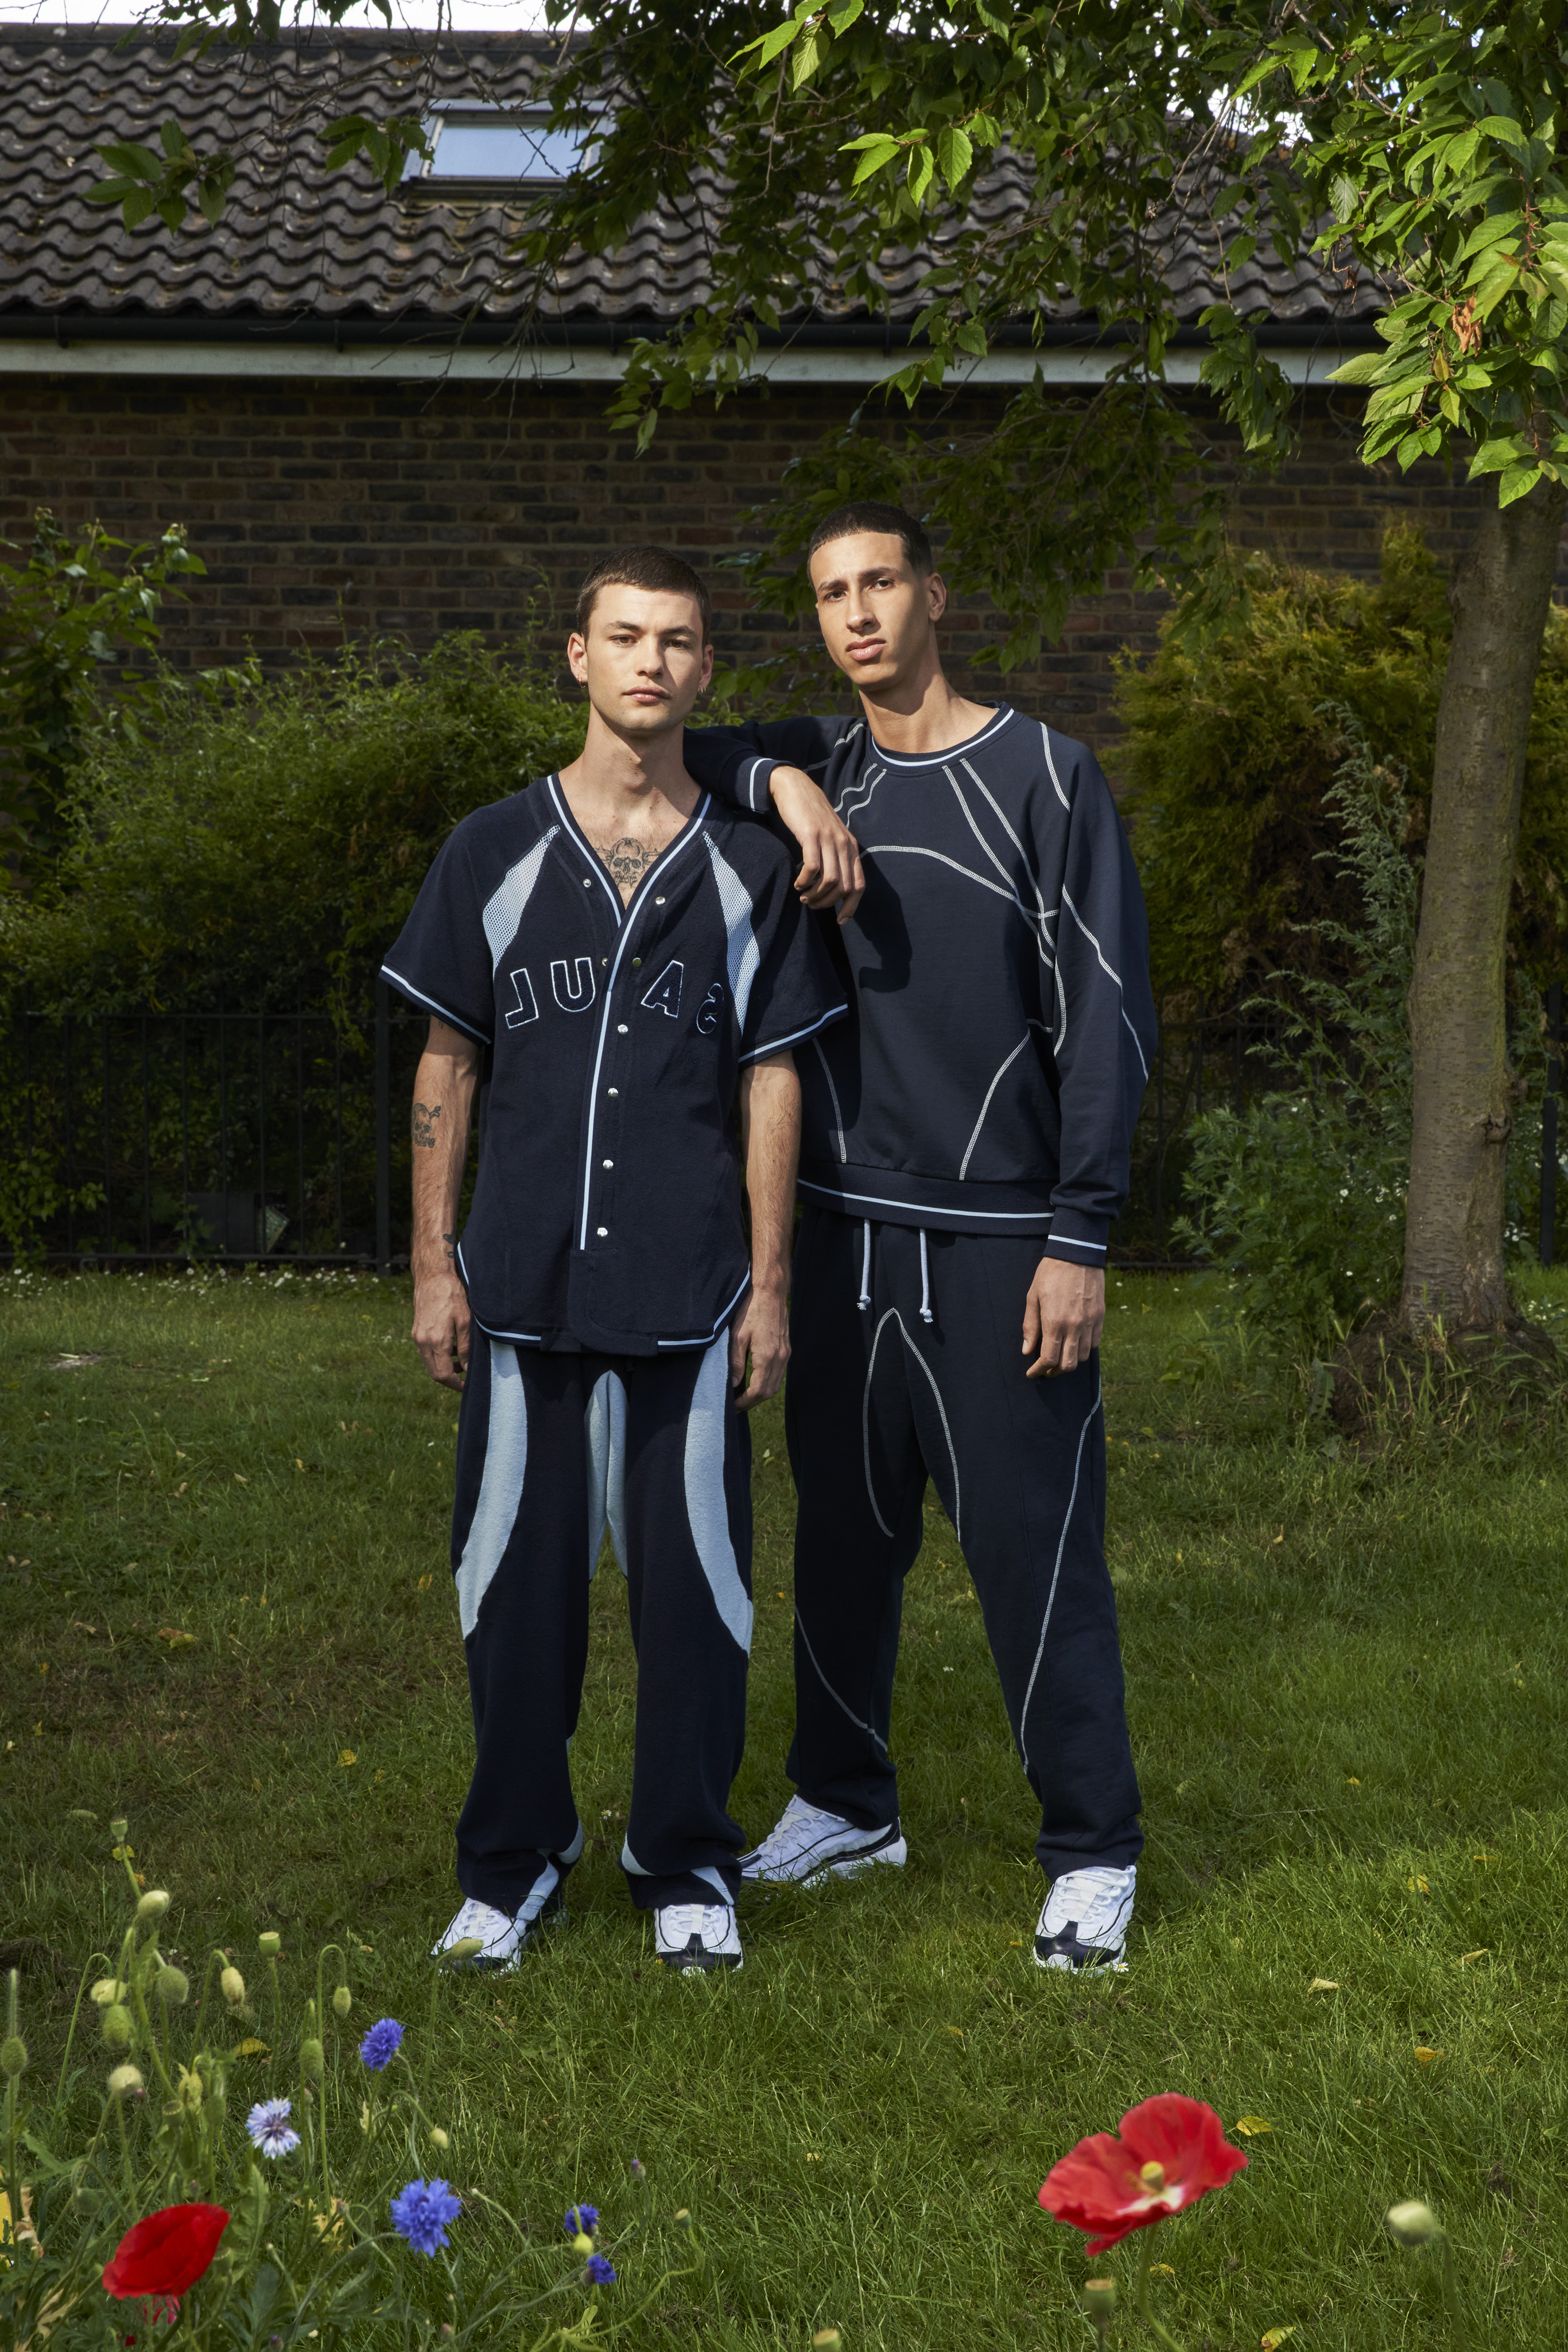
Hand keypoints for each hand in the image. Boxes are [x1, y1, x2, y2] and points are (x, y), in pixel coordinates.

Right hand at [412, 1270, 469, 1390]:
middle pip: (434, 1372)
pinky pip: (426, 1352)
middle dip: (450, 1378)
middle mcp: (422, 1342)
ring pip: (430, 1363)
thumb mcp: (464, 1321)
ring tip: (461, 1360)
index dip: (456, 1384)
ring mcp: (417, 1337)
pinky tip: (451, 1347)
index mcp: (435, 1341)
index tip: (467, 1386)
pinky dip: (438, 1355)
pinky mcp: (416, 1331)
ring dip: (444, 1366)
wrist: (432, 1277)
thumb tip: (466, 1368)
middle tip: (466, 1377)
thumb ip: (465, 1347)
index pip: (443, 1374)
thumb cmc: (451, 1295)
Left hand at [728, 1273, 789, 1408]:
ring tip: (745, 1395)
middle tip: (737, 1404)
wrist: (770, 1291)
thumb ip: (736, 1363)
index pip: (758, 1391)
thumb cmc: (751, 1310)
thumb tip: (734, 1384)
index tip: (734, 1406)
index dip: (745, 1402)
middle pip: (769, 1391)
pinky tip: (756, 1380)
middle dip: (753, 1401)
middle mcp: (780, 1358)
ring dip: (761, 1393)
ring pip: (776, 1384)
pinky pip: (779, 1373)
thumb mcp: (737, 1336)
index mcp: (767, 1356)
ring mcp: (786, 1353)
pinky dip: (768, 1382)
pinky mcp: (786, 1348)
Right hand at [768, 766, 864, 921]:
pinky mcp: (810, 835)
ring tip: (804, 896)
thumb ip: (835, 856)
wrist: (794, 788)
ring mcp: (828, 839)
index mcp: (851, 847)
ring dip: (815, 895)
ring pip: (830, 881)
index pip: (859, 885)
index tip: (840, 920)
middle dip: (828, 903)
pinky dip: (804, 881)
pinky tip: (797, 883)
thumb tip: (836, 886)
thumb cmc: (810, 816)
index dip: (851, 906)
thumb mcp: (829, 836)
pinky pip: (812, 868)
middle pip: (844, 887)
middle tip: (812, 904)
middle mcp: (844, 844)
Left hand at [1023, 1259, 1104, 1378]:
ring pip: (1082, 1356)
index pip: (1049, 1359)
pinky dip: (1084, 1349)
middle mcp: (1074, 1326)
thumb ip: (1030, 1326)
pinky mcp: (1100, 1317)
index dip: (1039, 1370)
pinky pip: (1095, 1343)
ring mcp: (1090, 1322)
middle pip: (1068, 1365)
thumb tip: (1027, 1351)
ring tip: (1060, 1356)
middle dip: (1054, 1372)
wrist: (1076, 1254)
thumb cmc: (1050, 1273)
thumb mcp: (1032, 1297)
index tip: (1032, 1372)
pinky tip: (1074, 1343)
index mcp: (1054, 1322)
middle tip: (1046, 1369)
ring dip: (1069, 1361)